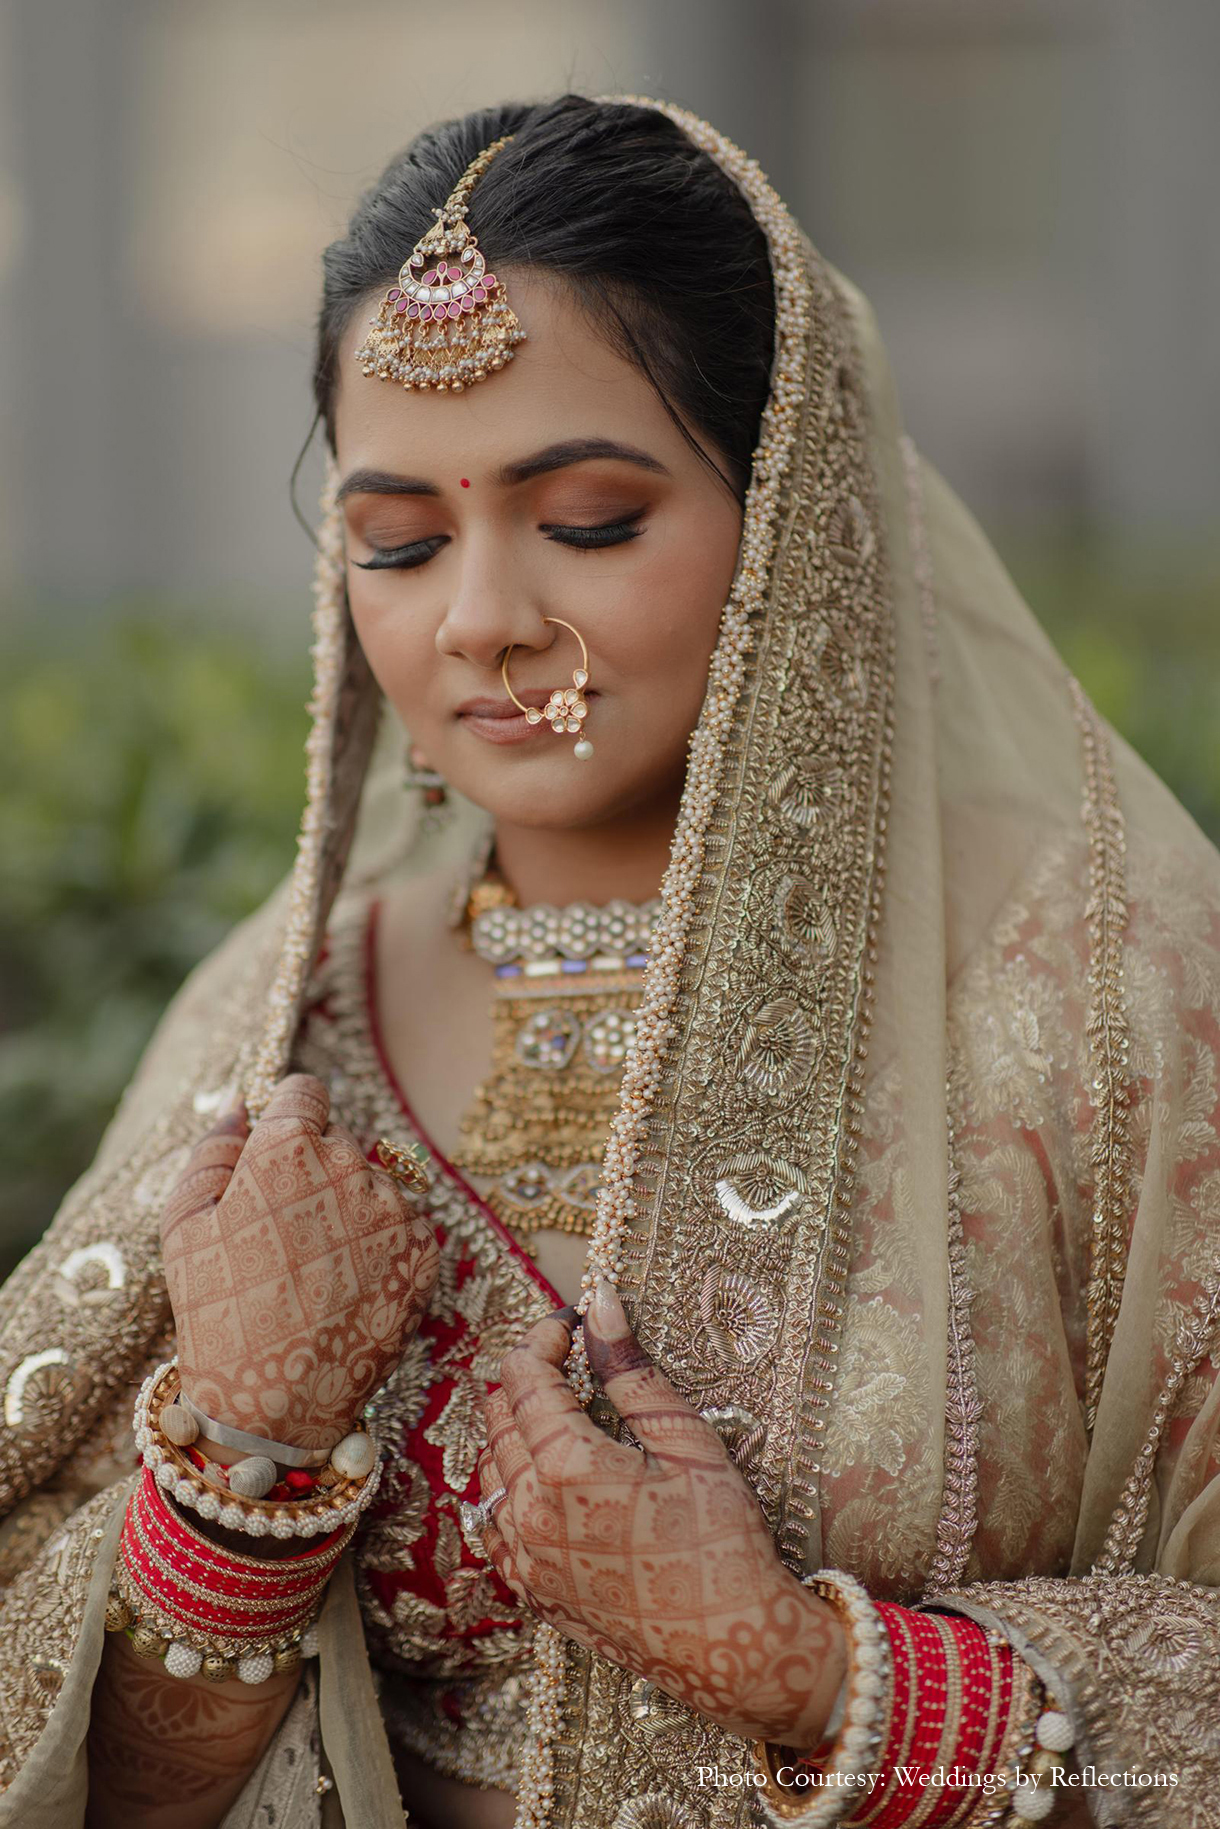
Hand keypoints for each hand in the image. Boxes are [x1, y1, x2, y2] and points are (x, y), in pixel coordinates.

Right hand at [160, 1073, 438, 1452]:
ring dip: (351, 1207)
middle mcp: (351, 1165)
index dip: (288, 1118)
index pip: (306, 1091)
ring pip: (374, 1182)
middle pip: (340, 1138)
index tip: (278, 1151)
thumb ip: (214, 1149)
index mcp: (289, 1147)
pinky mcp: (425, 1249)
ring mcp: (394, 1208)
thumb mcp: (186, 1224)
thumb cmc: (218, 1309)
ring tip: (316, 1268)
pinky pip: (403, 1223)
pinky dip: (380, 1245)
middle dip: (315, 1169)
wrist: (274, 1402)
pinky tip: (346, 1285)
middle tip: (284, 1233)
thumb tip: (244, 1104)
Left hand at [478, 1282, 845, 1745]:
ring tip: (562, 1418)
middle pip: (499, 1415)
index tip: (571, 1325)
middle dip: (529, 1379)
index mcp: (569, 1465)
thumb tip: (602, 1305)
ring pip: (490, 1468)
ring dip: (515, 1431)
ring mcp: (525, 1557)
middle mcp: (532, 1511)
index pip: (524, 1375)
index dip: (544, 1338)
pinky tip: (544, 1480)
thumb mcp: (688, 1442)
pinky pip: (493, 1523)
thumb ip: (634, 1371)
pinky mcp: (531, 1592)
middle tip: (570, 1366)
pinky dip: (509, 1488)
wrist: (731, 1646)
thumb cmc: (722, 1542)